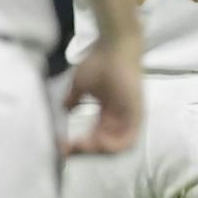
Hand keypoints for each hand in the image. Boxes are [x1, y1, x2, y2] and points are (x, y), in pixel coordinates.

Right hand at [66, 37, 142, 155]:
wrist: (113, 46)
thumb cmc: (99, 62)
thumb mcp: (81, 85)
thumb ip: (73, 99)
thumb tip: (63, 108)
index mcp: (109, 113)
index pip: (95, 137)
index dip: (79, 146)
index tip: (61, 146)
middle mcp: (120, 118)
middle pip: (105, 145)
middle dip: (85, 151)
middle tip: (69, 148)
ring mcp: (129, 117)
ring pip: (117, 146)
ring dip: (98, 151)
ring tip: (82, 146)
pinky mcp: (136, 113)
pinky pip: (128, 140)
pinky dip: (112, 146)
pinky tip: (96, 142)